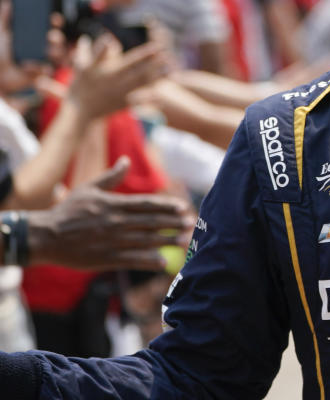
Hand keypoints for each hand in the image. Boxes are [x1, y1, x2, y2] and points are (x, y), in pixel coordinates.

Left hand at [0, 0, 52, 92]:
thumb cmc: (0, 53)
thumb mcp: (2, 33)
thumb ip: (6, 18)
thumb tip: (8, 2)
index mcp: (35, 36)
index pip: (51, 27)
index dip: (56, 22)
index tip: (55, 19)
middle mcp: (42, 46)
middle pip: (58, 40)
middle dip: (58, 38)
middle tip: (52, 36)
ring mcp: (43, 59)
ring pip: (57, 54)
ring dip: (55, 52)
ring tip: (48, 51)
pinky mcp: (41, 72)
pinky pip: (46, 69)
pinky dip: (38, 67)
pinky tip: (28, 65)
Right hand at [27, 157, 192, 270]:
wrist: (45, 236)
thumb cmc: (67, 211)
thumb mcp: (88, 189)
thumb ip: (111, 177)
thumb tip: (126, 160)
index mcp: (113, 204)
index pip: (147, 204)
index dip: (167, 206)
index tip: (183, 208)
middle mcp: (116, 222)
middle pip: (151, 222)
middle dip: (173, 223)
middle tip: (191, 223)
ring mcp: (111, 241)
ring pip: (145, 240)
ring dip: (166, 241)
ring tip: (184, 240)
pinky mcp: (105, 258)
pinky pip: (131, 260)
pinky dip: (148, 260)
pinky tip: (163, 262)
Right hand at [60, 35, 169, 121]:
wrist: (79, 110)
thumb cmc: (81, 85)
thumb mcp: (82, 65)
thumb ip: (92, 51)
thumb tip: (95, 37)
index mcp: (109, 71)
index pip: (130, 60)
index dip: (144, 54)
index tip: (157, 47)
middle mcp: (116, 82)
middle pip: (139, 72)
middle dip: (154, 64)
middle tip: (168, 56)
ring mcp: (120, 94)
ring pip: (142, 85)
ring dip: (157, 78)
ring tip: (171, 71)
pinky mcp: (123, 104)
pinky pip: (139, 102)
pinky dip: (150, 100)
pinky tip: (162, 97)